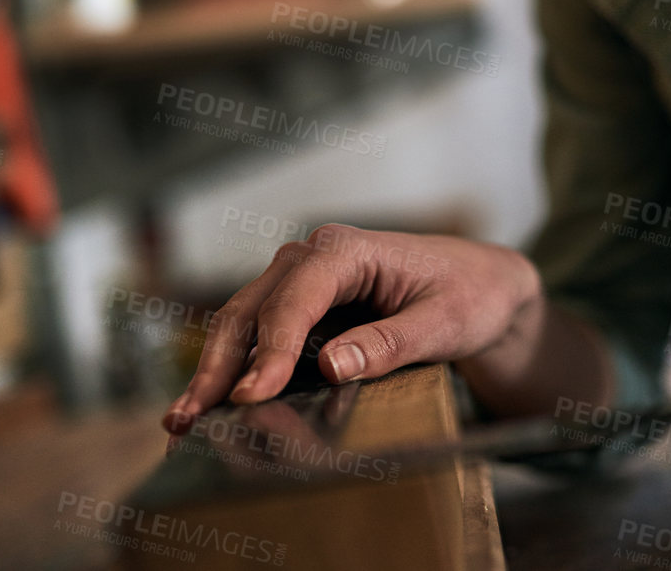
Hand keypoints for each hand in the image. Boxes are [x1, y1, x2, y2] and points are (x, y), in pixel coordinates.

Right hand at [161, 223, 541, 432]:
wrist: (486, 285)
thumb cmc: (472, 294)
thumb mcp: (446, 323)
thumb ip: (391, 343)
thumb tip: (331, 365)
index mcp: (350, 249)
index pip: (297, 299)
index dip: (270, 349)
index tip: (250, 396)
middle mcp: (317, 256)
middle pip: (253, 308)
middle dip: (218, 363)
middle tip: (190, 419)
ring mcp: (305, 280)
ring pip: (244, 320)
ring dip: (214, 368)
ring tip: (183, 422)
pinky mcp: (305, 307)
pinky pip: (260, 334)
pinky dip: (235, 367)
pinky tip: (214, 406)